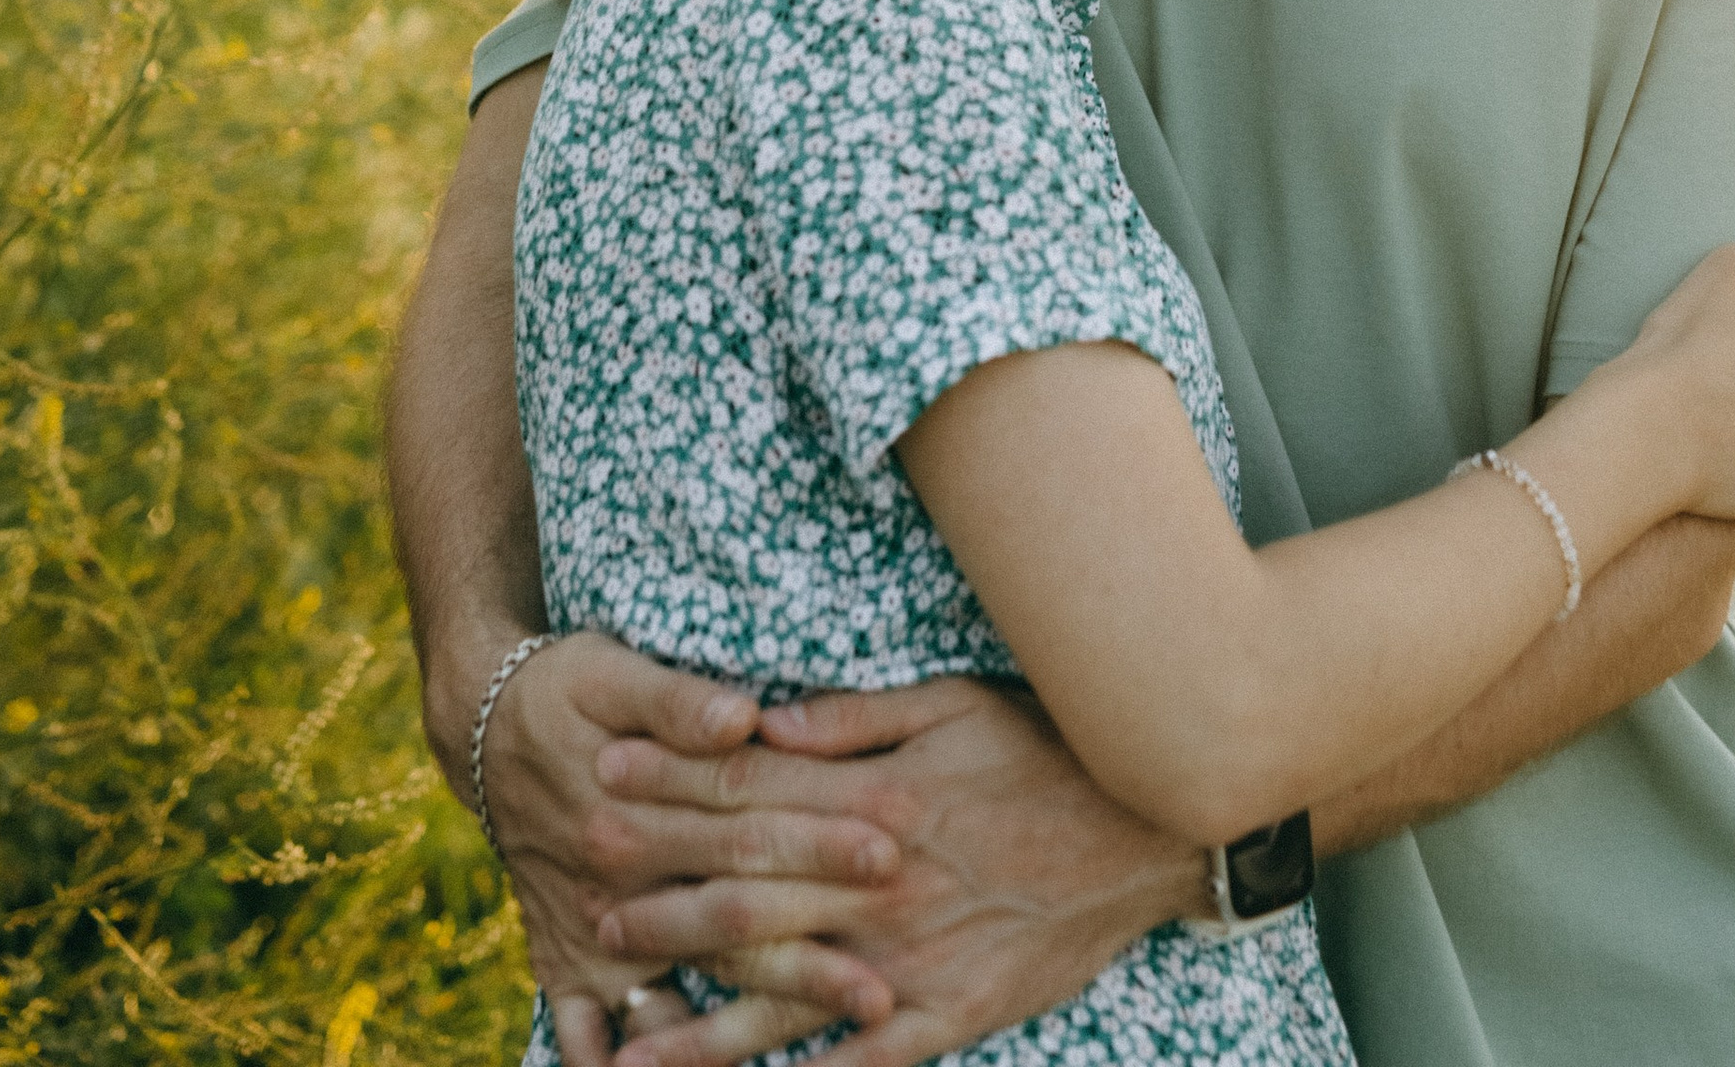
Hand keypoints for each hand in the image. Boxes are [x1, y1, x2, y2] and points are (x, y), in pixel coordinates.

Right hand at [468, 634, 908, 1059]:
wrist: (483, 732)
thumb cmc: (568, 688)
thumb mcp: (614, 670)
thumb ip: (678, 700)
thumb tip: (743, 717)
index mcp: (640, 805)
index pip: (747, 824)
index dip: (821, 836)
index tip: (892, 850)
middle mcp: (619, 879)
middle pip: (732, 917)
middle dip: (811, 949)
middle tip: (883, 984)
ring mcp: (594, 933)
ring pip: (683, 992)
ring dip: (751, 1022)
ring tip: (824, 1040)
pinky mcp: (566, 966)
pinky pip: (589, 1040)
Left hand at [597, 675, 1207, 1066]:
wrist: (1149, 831)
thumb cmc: (1049, 752)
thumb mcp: (953, 703)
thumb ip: (853, 719)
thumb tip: (764, 720)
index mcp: (872, 800)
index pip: (747, 793)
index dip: (669, 787)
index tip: (601, 779)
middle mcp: (876, 884)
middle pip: (745, 891)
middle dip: (658, 895)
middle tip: (585, 897)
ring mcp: (908, 959)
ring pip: (783, 996)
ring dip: (698, 1018)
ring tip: (623, 1036)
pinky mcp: (947, 1015)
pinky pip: (861, 1063)